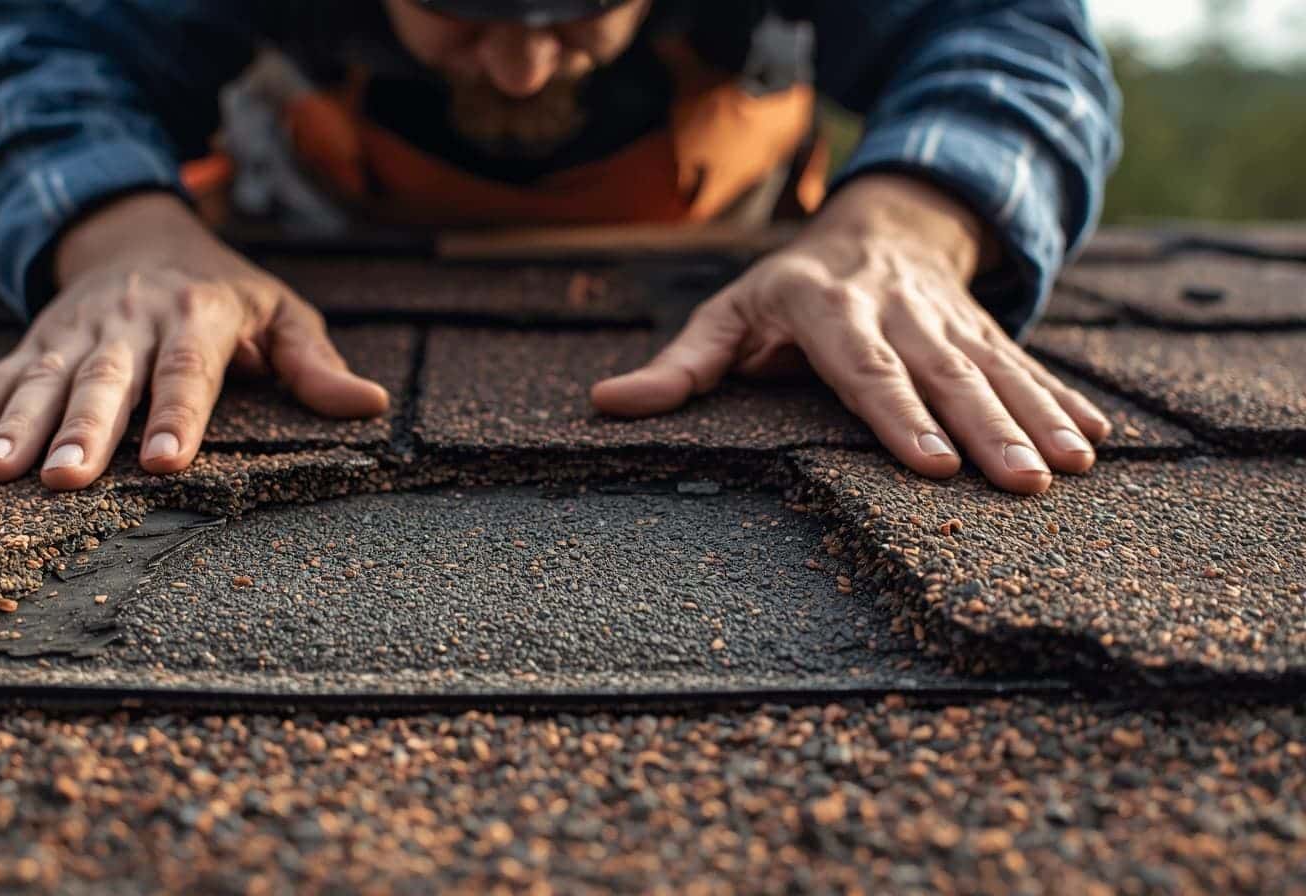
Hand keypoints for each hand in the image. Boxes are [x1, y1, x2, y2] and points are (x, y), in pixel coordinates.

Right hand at [0, 192, 388, 489]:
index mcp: (199, 313)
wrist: (138, 231)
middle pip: (106, 378)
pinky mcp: (37, 341)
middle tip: (62, 480)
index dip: (176, 415)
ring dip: (14, 425)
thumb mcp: (282, 313)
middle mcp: (131, 320)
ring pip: (42, 378)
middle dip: (82, 429)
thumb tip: (374, 405)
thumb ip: (316, 364)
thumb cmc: (226, 292)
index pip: (189, 369)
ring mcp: (77, 330)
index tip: (164, 464)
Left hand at [592, 175, 1109, 493]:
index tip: (934, 465)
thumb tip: (606, 403)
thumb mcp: (728, 314)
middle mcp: (897, 309)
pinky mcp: (986, 329)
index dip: (900, 415)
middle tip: (1024, 483)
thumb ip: (681, 364)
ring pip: (998, 370)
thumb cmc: (788, 290)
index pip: (865, 368)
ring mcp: (950, 318)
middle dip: (989, 429)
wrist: (878, 223)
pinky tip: (1104, 440)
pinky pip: (1029, 364)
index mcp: (828, 308)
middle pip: (946, 374)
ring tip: (1074, 469)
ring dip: (1039, 419)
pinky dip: (1067, 399)